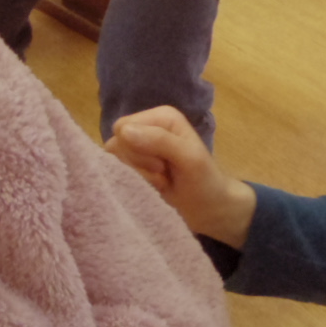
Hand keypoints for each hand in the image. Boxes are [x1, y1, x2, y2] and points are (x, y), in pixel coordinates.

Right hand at [105, 106, 256, 247]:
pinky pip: (117, 171)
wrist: (210, 209)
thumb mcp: (189, 158)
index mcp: (160, 117)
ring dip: (137, 175)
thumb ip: (159, 141)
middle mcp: (147, 127)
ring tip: (160, 181)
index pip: (123, 128)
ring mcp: (139, 148)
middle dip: (138, 164)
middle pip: (116, 144)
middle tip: (162, 173)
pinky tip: (153, 187)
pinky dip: (133, 182)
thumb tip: (123, 132)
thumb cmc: (205, 181)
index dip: (137, 150)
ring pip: (115, 160)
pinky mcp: (135, 166)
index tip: (162, 164)